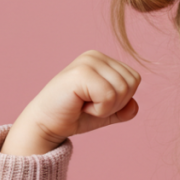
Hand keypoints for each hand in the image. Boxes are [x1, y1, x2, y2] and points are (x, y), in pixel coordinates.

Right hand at [2, 50, 141, 154]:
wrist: (45, 124)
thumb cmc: (74, 115)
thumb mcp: (106, 112)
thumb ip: (124, 108)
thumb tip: (134, 107)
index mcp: (103, 60)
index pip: (134, 79)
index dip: (121, 100)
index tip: (96, 102)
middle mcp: (95, 56)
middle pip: (131, 84)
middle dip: (115, 104)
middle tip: (89, 105)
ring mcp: (87, 62)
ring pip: (122, 90)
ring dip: (105, 107)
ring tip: (84, 104)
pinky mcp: (80, 73)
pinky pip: (109, 96)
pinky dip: (98, 110)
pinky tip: (79, 106)